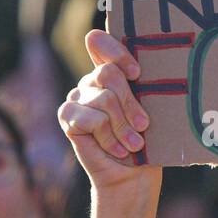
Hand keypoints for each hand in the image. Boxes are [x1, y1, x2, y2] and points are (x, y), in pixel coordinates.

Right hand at [58, 30, 162, 195]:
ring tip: (134, 144)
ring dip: (123, 127)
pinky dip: (109, 138)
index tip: (137, 73)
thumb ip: (144, 86)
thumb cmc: (148, 140)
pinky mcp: (67, 116)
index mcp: (112, 70)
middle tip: (143, 125)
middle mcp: (91, 80)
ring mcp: (77, 97)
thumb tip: (144, 72)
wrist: (133, 175)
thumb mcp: (151, 109)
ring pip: (104, 100)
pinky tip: (118, 150)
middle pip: (108, 73)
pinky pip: (91, 119)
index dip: (116, 52)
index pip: (100, 42)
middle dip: (130, 103)